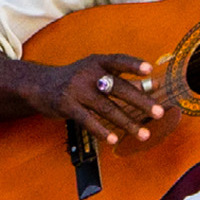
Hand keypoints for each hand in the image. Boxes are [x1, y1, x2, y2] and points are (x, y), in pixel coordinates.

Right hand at [30, 53, 162, 146]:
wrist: (40, 85)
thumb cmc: (76, 79)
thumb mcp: (95, 72)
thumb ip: (123, 78)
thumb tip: (154, 84)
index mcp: (97, 62)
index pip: (118, 61)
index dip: (133, 64)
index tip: (150, 70)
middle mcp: (88, 73)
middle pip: (118, 87)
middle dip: (140, 101)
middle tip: (159, 112)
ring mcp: (76, 89)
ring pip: (106, 107)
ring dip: (127, 122)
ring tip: (143, 134)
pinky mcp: (66, 105)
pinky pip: (87, 120)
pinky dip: (101, 130)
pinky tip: (114, 139)